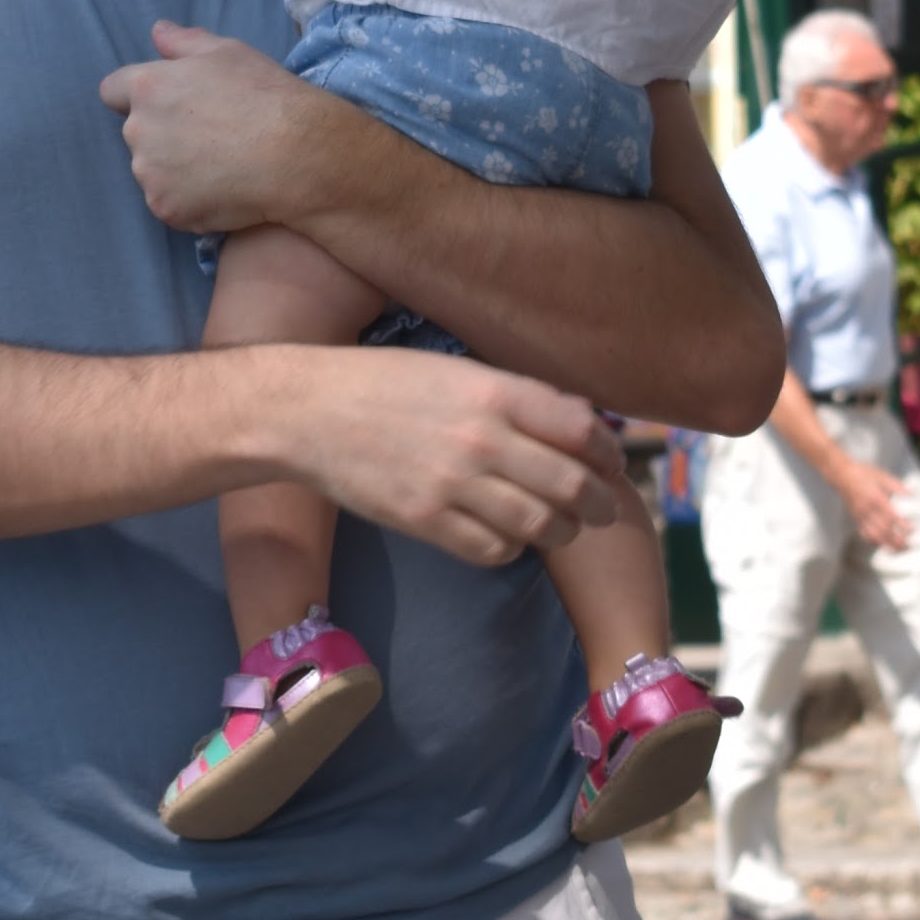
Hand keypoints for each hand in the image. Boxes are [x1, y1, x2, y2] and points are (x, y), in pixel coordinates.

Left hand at [100, 23, 319, 231]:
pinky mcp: (165, 208)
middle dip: (162, 133)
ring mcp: (149, 174)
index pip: (112, 91)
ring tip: (221, 165)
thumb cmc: (264, 95)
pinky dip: (189, 200)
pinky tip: (223, 190)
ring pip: (152, 170)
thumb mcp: (228, 52)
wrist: (296, 154)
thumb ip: (184, 42)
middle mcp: (138, 131)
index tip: (169, 103)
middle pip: (136, 133)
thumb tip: (157, 32)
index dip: (139, 96)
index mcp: (148, 88)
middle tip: (210, 135)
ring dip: (174, 169)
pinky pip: (169, 202)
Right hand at [276, 345, 628, 567]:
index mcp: (494, 391)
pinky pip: (494, 549)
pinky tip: (509, 535)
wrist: (309, 412)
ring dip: (562, 530)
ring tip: (563, 527)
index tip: (611, 463)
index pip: (581, 430)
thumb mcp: (456, 369)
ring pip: (540, 525)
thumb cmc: (385, 383)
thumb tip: (580, 419)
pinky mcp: (425, 520)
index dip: (608, 452)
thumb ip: (517, 395)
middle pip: (571, 485)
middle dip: (599, 502)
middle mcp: (481, 438)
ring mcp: (452, 484)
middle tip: (603, 508)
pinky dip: (513, 547)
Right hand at [843, 457, 915, 551]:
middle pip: (883, 529)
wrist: (841, 474)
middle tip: (908, 545)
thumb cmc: (862, 472)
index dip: (901, 525)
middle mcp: (867, 509)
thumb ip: (897, 485)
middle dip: (896, 540)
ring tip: (898, 550)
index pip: (891, 515)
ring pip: (874, 535)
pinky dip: (874, 541)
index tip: (911, 530)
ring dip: (887, 544)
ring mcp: (860, 515)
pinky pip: (864, 533)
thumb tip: (911, 494)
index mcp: (875, 497)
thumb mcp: (881, 475)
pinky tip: (882, 544)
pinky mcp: (855, 518)